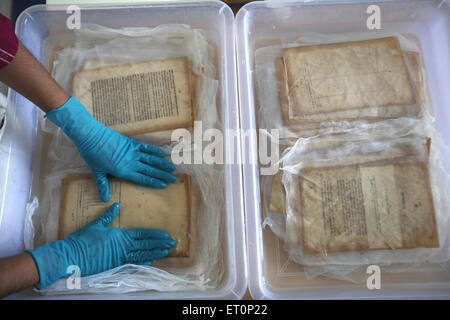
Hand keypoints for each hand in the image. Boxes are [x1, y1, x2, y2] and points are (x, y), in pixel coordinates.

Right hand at [27, 203, 174, 288]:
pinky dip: (141, 263)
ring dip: (154, 253)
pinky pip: (131, 264)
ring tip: (166, 252)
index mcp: (119, 235)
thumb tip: (116, 205)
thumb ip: (107, 216)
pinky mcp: (114, 266)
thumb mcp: (95, 224)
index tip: (165, 235)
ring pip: (141, 255)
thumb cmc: (82, 239)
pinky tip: (150, 263)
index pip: (142, 234)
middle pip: (145, 245)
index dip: (155, 235)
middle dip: (159, 244)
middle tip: (172, 243)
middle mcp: (122, 246)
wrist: (71, 255)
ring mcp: (119, 257)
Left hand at [46, 96, 176, 201]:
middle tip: (173, 179)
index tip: (164, 185)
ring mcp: (132, 152)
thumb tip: (104, 199)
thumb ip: (103, 185)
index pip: (142, 178)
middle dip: (162, 175)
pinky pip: (146, 147)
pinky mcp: (131, 143)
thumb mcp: (97, 172)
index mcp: (123, 171)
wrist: (91, 136)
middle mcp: (131, 162)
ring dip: (162, 164)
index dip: (154, 182)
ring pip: (151, 159)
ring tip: (172, 168)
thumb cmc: (92, 155)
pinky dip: (154, 150)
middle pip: (150, 170)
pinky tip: (162, 154)